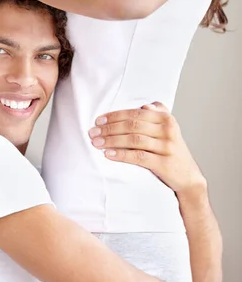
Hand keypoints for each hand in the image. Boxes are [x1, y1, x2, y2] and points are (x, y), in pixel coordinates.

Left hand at [89, 103, 205, 194]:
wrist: (188, 176)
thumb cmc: (170, 149)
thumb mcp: (168, 128)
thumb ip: (158, 113)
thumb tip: (144, 105)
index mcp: (166, 118)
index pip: (135, 113)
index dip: (115, 116)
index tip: (98, 120)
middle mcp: (167, 130)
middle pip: (132, 125)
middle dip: (109, 128)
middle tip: (93, 132)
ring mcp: (166, 147)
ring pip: (134, 140)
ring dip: (111, 140)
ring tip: (96, 143)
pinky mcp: (164, 163)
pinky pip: (138, 157)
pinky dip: (121, 155)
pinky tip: (108, 154)